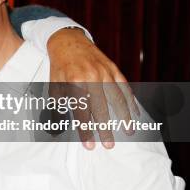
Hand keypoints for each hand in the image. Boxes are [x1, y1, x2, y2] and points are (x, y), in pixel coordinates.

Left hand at [47, 28, 138, 148]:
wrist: (68, 42)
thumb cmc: (60, 69)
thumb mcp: (54, 87)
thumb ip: (57, 109)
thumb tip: (57, 131)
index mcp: (74, 83)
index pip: (81, 113)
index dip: (85, 130)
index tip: (89, 146)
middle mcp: (90, 78)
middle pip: (100, 108)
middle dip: (105, 128)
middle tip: (109, 145)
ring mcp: (104, 72)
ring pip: (117, 98)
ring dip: (124, 116)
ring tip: (129, 132)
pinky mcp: (113, 68)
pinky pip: (124, 86)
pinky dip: (131, 100)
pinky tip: (135, 113)